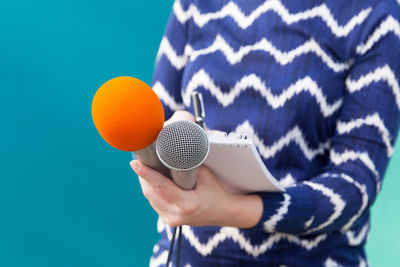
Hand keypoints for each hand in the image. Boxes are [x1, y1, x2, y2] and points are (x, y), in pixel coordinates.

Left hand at [130, 160, 262, 227]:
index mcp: (187, 204)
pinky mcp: (168, 221)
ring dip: (146, 182)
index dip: (146, 173)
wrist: (223, 212)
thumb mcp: (204, 175)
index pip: (161, 186)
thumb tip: (170, 151)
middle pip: (151, 192)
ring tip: (144, 167)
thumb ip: (186, 166)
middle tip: (139, 158)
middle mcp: (176, 215)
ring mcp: (171, 220)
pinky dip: (152, 190)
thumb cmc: (215, 191)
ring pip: (150, 198)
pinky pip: (155, 203)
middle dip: (143, 175)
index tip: (134, 163)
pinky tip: (152, 180)